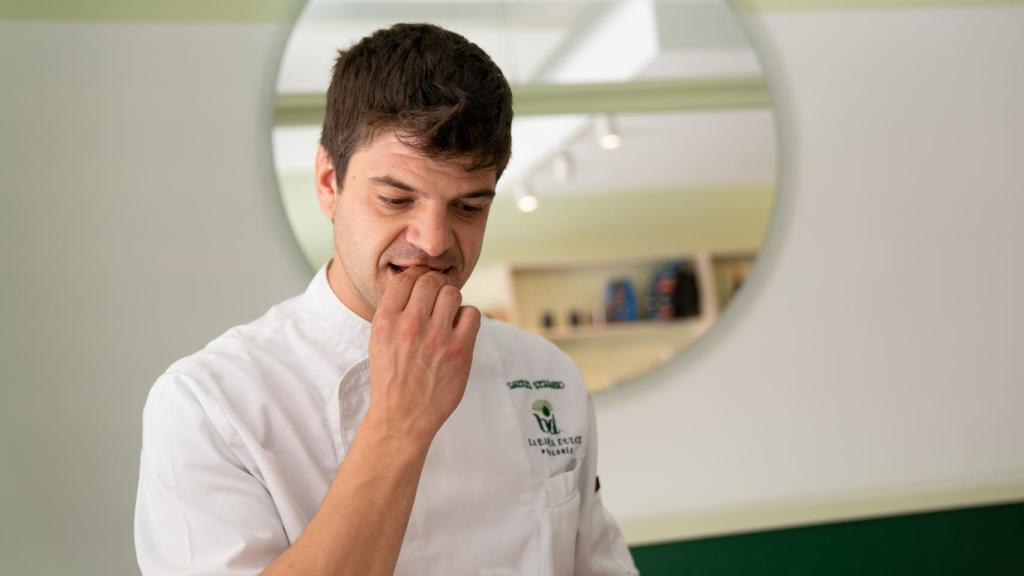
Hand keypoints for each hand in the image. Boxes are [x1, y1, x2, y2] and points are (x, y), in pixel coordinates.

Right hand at [364, 267, 481, 444]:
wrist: (402, 417)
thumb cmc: (392, 378)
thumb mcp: (379, 341)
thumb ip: (395, 312)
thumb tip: (418, 282)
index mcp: (385, 322)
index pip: (406, 278)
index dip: (416, 278)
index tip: (421, 288)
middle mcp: (410, 326)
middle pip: (431, 281)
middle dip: (435, 287)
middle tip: (437, 301)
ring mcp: (436, 338)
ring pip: (452, 293)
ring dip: (452, 300)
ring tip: (447, 316)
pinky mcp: (460, 351)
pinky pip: (472, 314)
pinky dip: (467, 318)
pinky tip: (459, 330)